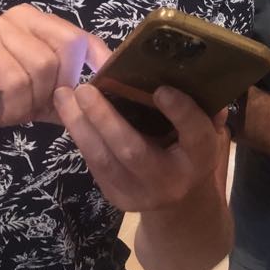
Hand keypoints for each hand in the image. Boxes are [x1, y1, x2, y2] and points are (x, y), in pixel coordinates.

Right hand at [0, 4, 110, 126]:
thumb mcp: (32, 99)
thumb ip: (61, 97)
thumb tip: (97, 104)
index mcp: (40, 24)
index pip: (83, 37)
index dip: (100, 61)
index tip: (106, 88)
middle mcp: (24, 17)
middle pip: (70, 47)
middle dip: (63, 84)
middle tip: (43, 106)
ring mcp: (2, 27)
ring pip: (44, 66)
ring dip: (35, 99)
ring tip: (20, 109)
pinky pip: (16, 78)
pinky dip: (16, 104)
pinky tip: (7, 112)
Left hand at [53, 84, 228, 212]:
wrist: (181, 201)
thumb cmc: (191, 150)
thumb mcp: (205, 127)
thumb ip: (197, 102)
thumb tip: (177, 68)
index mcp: (201, 157)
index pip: (195, 134)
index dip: (180, 112)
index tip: (161, 89)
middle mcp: (171, 180)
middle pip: (134, 151)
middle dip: (105, 118)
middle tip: (85, 89)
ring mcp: (140, 193)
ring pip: (104, 160)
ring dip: (80, 126)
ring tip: (64, 96)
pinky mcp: (117, 197)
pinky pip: (94, 164)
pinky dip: (81, 136)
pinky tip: (69, 113)